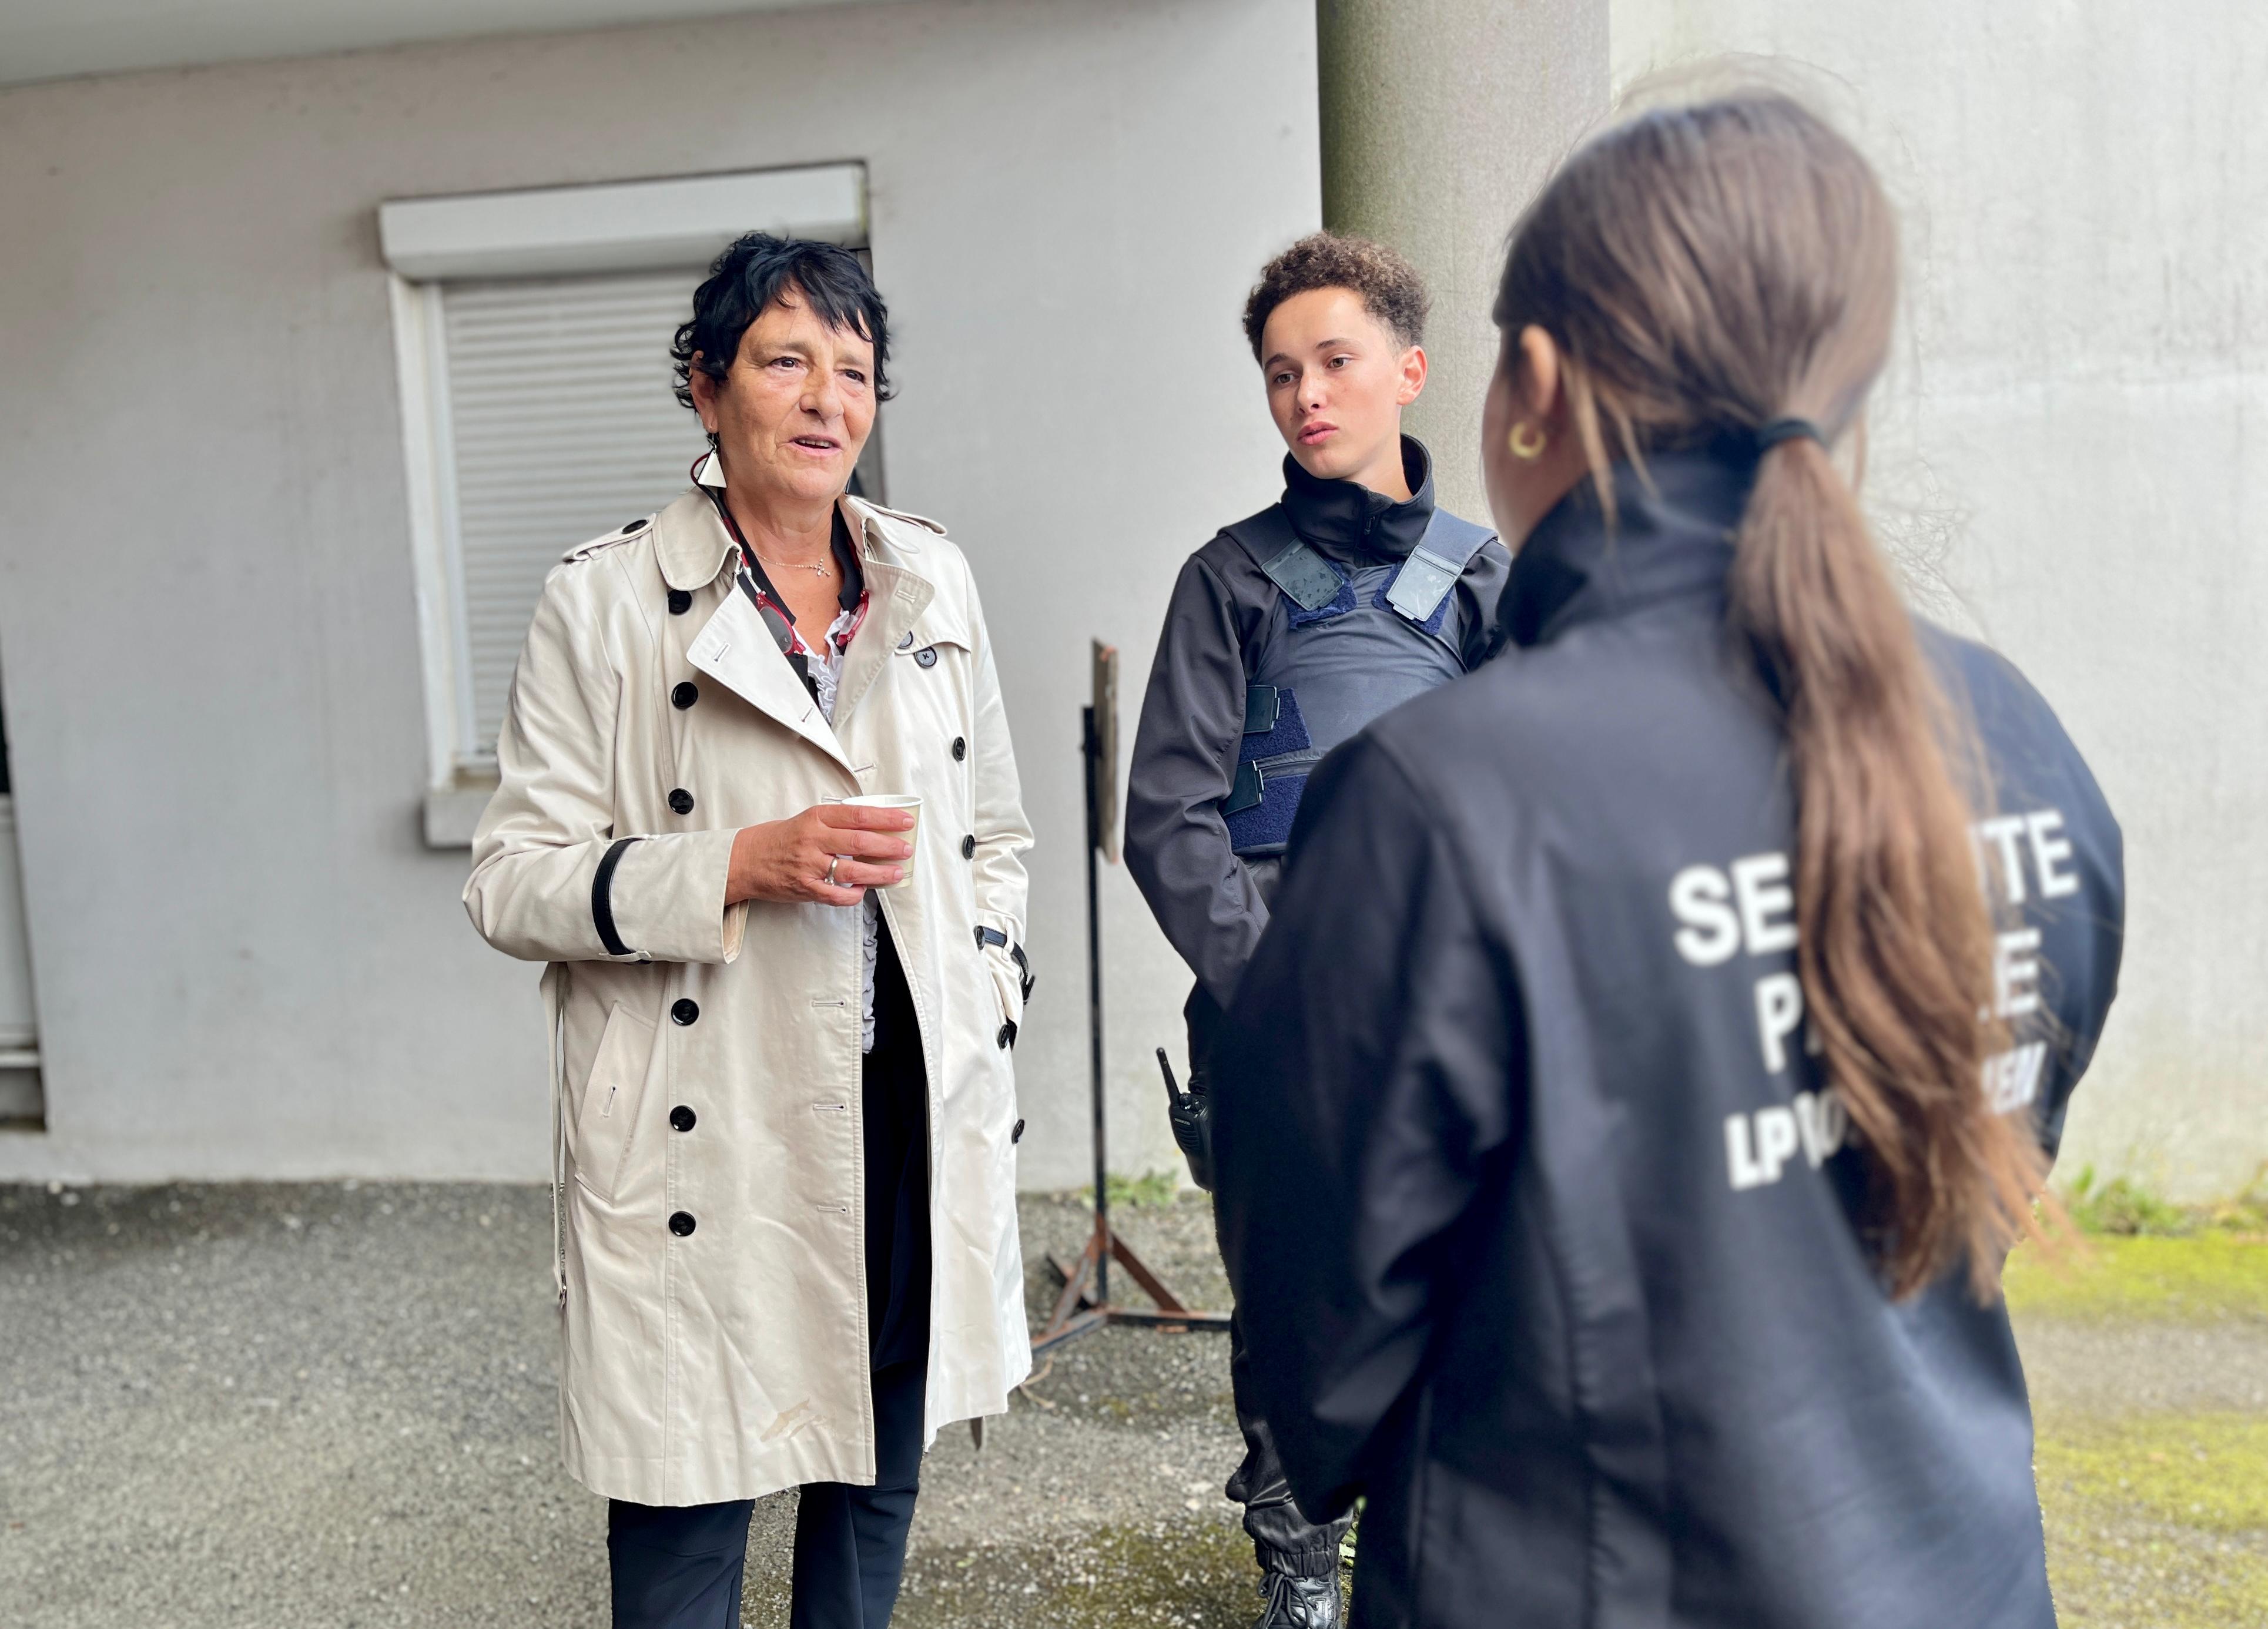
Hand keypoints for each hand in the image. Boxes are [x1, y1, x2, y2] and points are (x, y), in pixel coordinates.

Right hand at [726, 804, 913, 905]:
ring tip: (896, 872)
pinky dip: (854, 894)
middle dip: (889, 846)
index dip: (885, 819)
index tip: (904, 822)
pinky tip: (864, 890)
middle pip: (860, 842)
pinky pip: (837, 895)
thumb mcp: (807, 820)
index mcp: (816, 818)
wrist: (745, 860)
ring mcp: (809, 866)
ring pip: (853, 871)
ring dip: (879, 873)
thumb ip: (836, 824)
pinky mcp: (805, 888)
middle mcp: (813, 840)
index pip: (858, 815)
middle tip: (906, 848)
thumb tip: (873, 828)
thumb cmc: (779, 839)